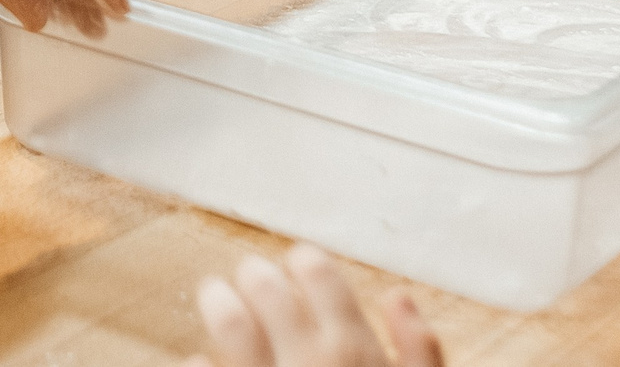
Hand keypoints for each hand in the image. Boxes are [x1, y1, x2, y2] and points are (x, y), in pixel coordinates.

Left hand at [191, 246, 442, 366]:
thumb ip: (421, 350)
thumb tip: (399, 299)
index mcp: (353, 347)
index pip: (316, 273)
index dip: (303, 263)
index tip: (298, 264)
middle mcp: (309, 358)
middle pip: (266, 286)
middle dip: (256, 274)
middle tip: (251, 275)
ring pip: (230, 321)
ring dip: (219, 300)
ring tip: (215, 295)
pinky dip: (198, 362)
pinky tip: (199, 358)